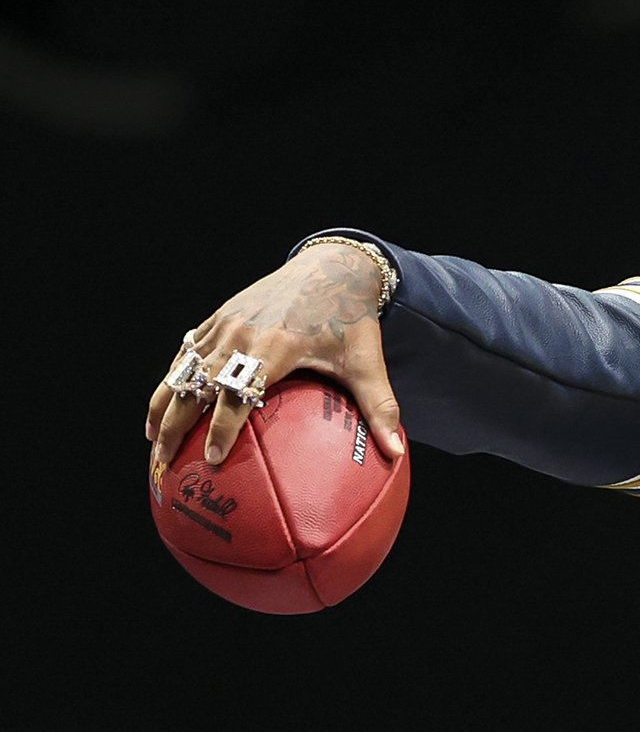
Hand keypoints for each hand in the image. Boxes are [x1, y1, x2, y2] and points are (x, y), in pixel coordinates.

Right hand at [148, 241, 404, 469]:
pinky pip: (186, 351)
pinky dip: (171, 378)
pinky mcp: (217, 317)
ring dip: (163, 405)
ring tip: (152, 441)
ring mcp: (224, 324)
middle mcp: (241, 335)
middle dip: (175, 425)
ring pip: (182, 369)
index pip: (237, 395)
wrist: (331, 268)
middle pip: (195, 385)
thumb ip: (380, 407)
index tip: (211, 459)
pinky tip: (164, 404)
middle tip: (163, 463)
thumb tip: (395, 452)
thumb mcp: (367, 363)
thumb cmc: (351, 321)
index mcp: (274, 349)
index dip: (221, 428)